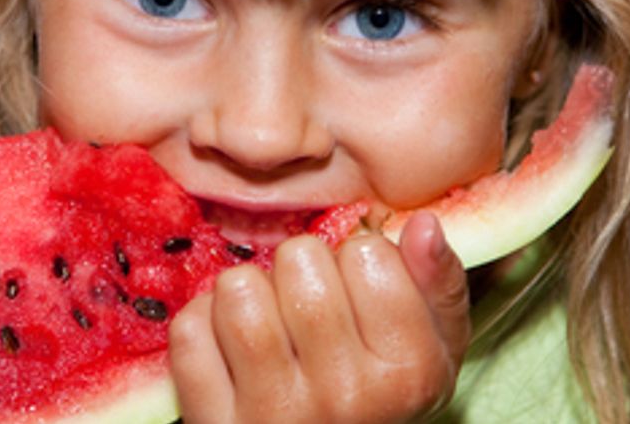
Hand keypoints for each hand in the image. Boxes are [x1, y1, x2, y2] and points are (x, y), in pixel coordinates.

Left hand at [169, 211, 470, 423]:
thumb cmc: (380, 401)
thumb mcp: (434, 351)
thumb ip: (439, 286)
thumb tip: (422, 224)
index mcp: (408, 372)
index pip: (366, 252)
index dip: (358, 259)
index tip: (359, 294)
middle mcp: (346, 396)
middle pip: (299, 260)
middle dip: (300, 268)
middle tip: (309, 306)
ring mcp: (275, 414)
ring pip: (239, 289)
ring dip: (247, 292)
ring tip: (268, 321)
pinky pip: (190, 332)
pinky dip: (203, 326)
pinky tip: (229, 348)